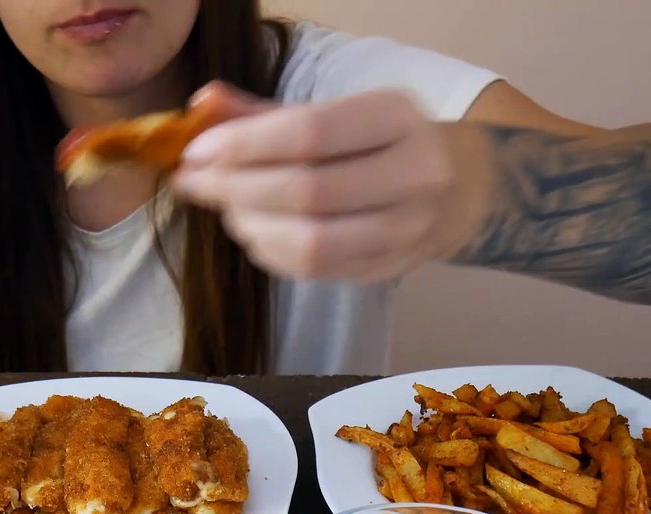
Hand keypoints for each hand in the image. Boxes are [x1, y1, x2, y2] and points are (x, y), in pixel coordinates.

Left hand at [171, 82, 489, 281]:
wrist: (455, 188)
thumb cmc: (376, 143)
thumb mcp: (333, 112)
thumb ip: (264, 111)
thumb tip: (202, 106)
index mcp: (397, 117)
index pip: (310, 132)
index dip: (244, 145)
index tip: (196, 152)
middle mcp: (414, 173)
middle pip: (307, 192)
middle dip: (236, 189)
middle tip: (197, 183)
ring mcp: (407, 229)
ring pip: (311, 242)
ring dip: (251, 227)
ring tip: (227, 210)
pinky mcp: (389, 269)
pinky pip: (315, 271)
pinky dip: (270, 253)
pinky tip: (254, 233)